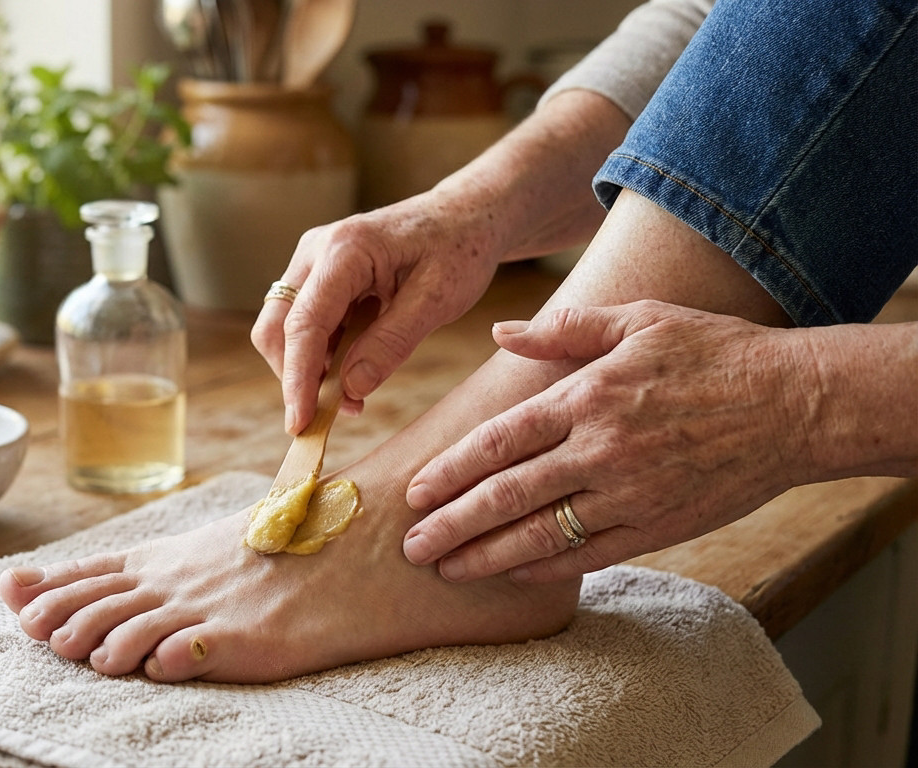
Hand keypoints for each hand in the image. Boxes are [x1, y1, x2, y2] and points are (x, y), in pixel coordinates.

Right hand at [251, 189, 503, 433]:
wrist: (465, 215)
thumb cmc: (459, 248)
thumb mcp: (438, 299)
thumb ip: (392, 343)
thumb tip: (350, 389)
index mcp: (345, 249)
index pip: (304, 323)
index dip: (297, 378)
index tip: (299, 423)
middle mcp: (316, 251)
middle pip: (276, 326)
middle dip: (295, 376)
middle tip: (333, 414)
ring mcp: (313, 261)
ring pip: (285, 328)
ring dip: (309, 368)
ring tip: (353, 396)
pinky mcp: (319, 275)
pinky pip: (305, 322)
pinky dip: (321, 354)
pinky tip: (353, 370)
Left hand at [402, 300, 814, 581]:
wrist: (797, 403)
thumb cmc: (715, 352)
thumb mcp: (640, 318)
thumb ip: (564, 328)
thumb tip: (501, 329)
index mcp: (589, 396)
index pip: (500, 441)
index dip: (452, 470)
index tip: (416, 491)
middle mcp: (601, 449)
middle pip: (508, 494)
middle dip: (452, 524)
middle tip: (410, 545)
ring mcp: (631, 493)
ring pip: (542, 533)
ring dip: (486, 555)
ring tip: (445, 569)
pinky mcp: (660, 526)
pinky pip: (591, 555)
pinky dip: (546, 567)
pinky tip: (511, 573)